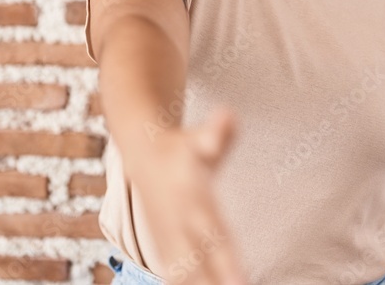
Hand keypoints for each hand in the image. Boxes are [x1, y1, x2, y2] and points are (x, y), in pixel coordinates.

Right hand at [131, 107, 249, 284]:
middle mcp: (180, 224)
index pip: (214, 236)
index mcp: (193, 200)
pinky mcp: (164, 245)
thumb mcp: (199, 137)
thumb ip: (217, 133)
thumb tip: (229, 116)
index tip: (241, 284)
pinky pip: (175, 275)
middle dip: (214, 284)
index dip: (227, 262)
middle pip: (200, 264)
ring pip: (184, 275)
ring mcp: (169, 238)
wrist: (143, 152)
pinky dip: (182, 284)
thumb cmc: (181, 146)